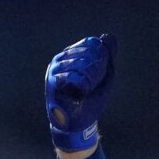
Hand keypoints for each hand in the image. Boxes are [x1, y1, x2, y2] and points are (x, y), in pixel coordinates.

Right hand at [45, 34, 112, 154]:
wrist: (79, 123)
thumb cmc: (90, 100)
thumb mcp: (104, 76)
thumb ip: (107, 56)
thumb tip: (107, 36)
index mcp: (71, 55)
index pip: (90, 43)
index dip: (101, 57)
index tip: (101, 73)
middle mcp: (60, 59)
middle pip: (87, 53)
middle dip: (97, 70)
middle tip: (94, 85)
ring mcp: (54, 70)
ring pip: (80, 64)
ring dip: (90, 79)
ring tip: (87, 91)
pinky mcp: (51, 83)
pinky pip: (72, 76)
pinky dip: (82, 85)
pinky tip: (82, 93)